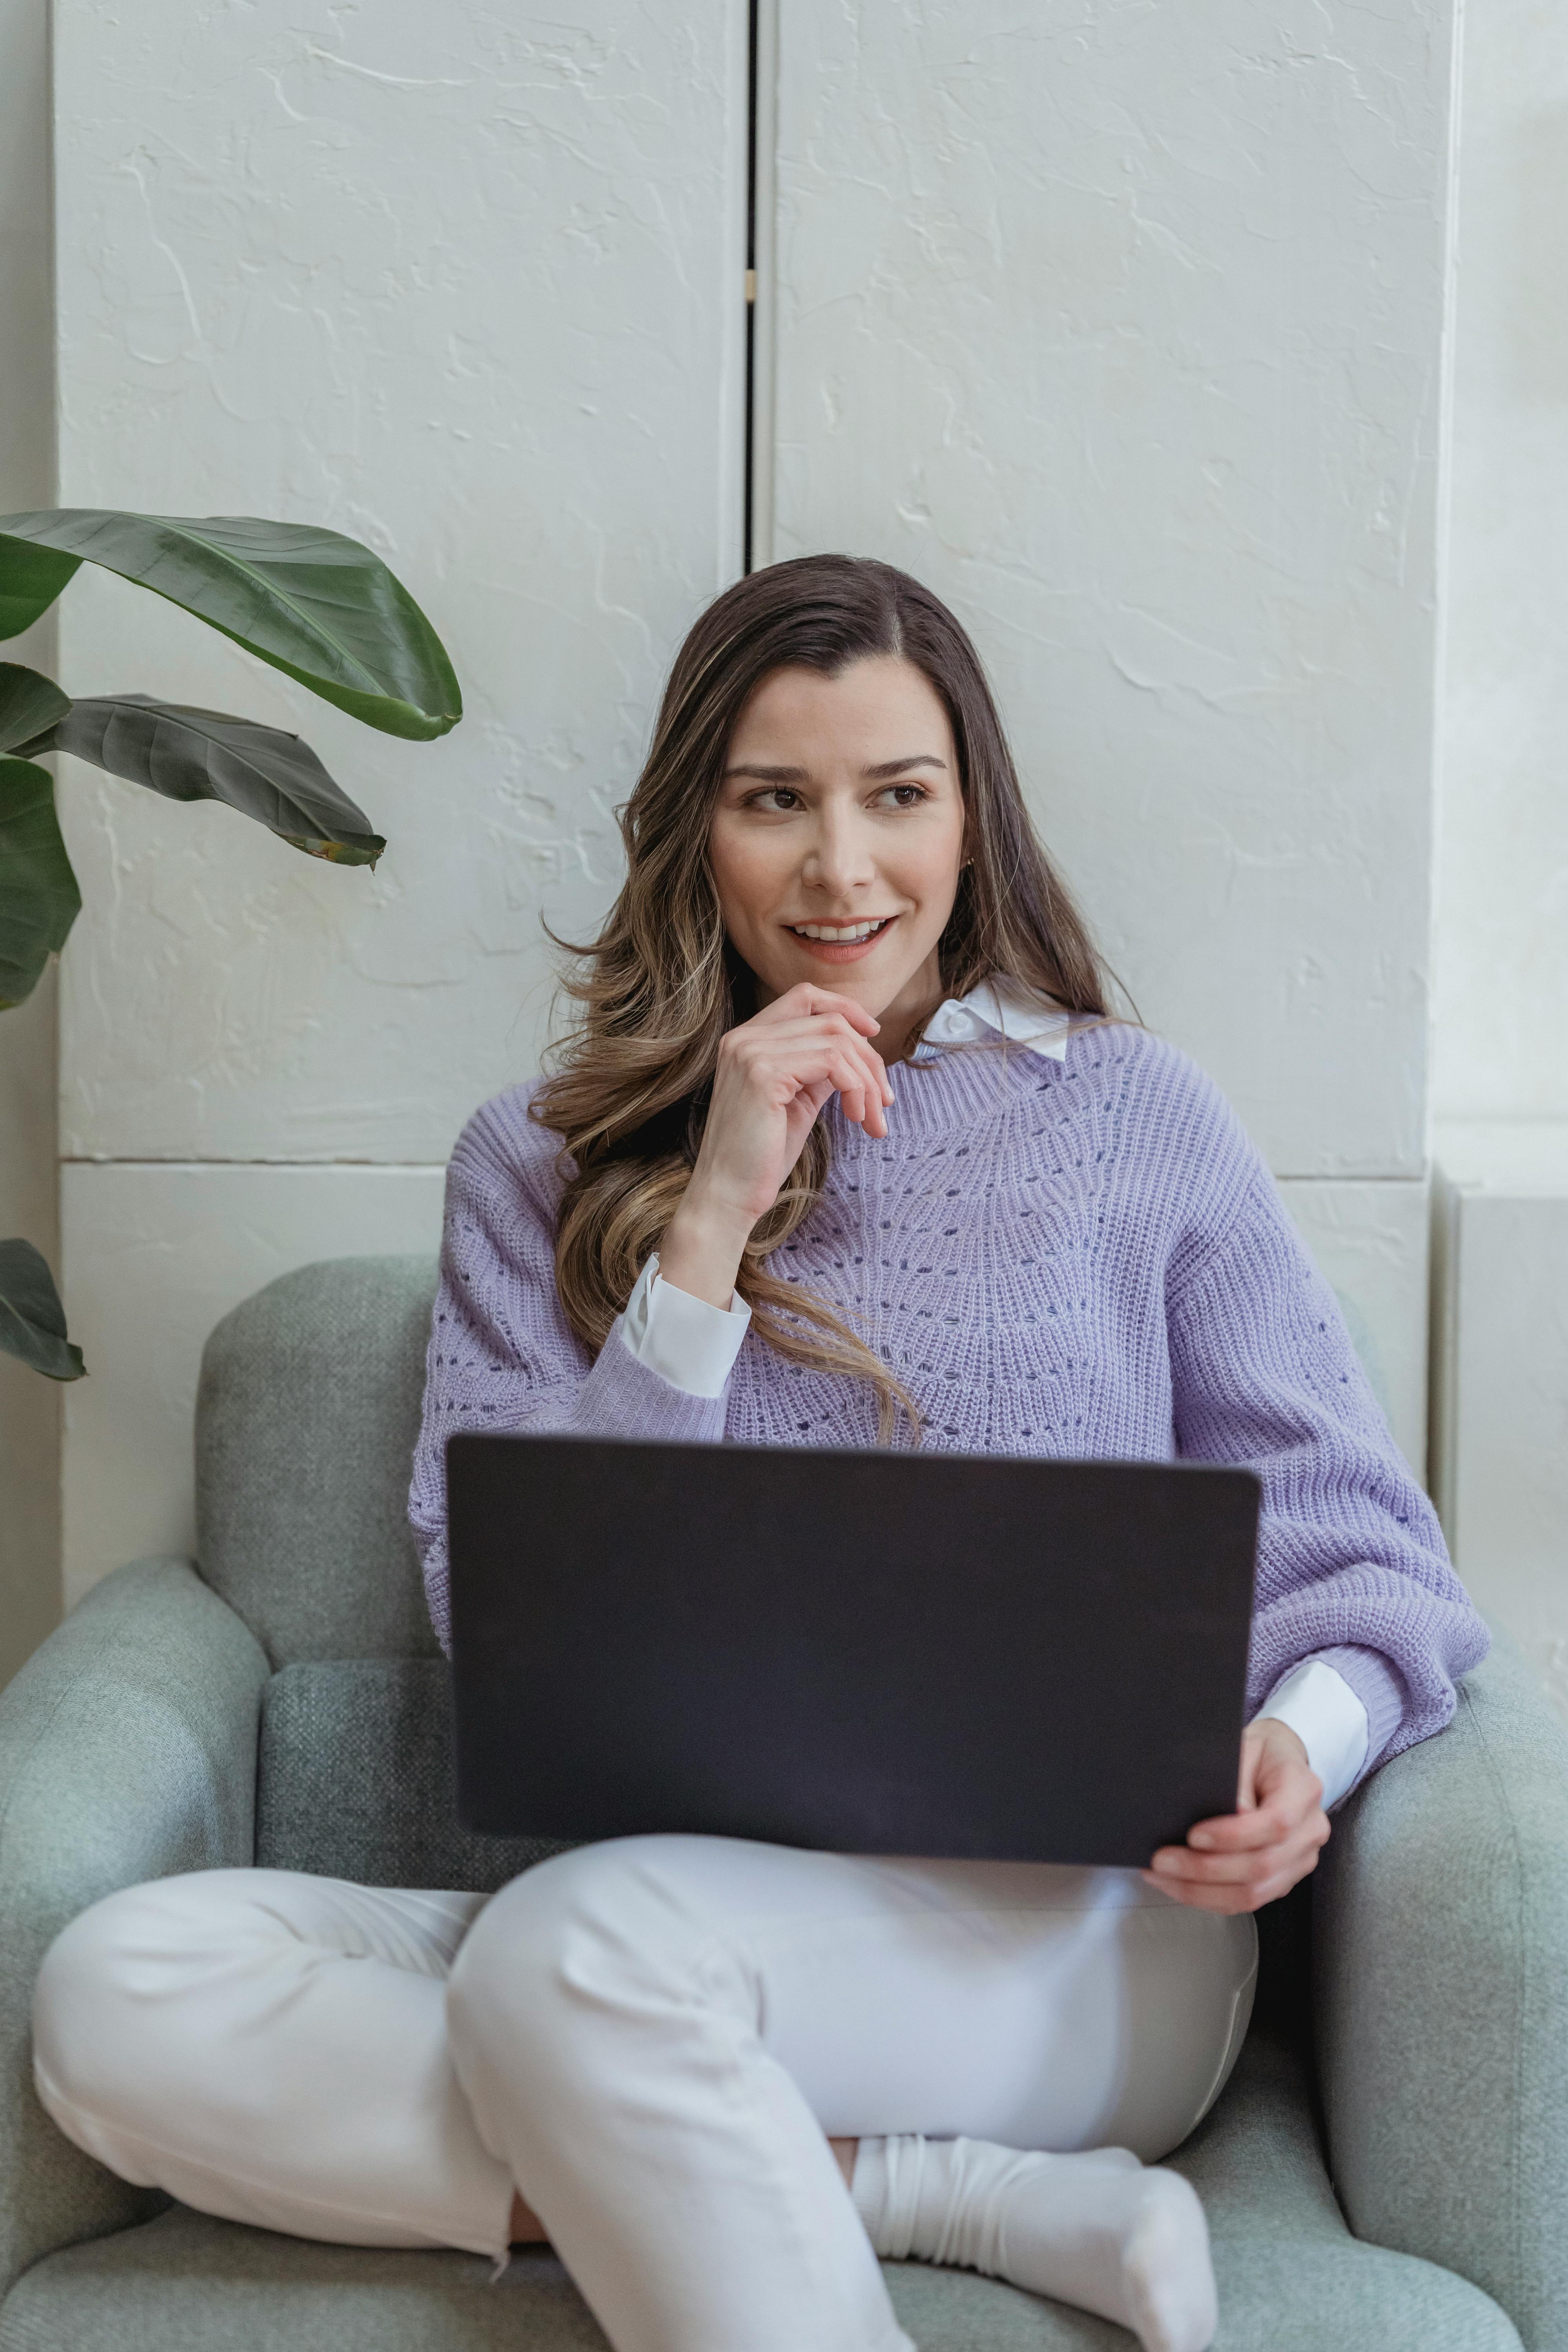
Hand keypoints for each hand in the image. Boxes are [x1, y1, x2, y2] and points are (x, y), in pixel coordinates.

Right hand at [657, 985, 893, 1307]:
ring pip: (837, 1039)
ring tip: (871, 1118)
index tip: (874, 1038)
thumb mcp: (797, 1102)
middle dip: (869, 1059)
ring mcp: (750, 1051)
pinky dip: (855, 1088)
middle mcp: (744, 1037)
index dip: (845, 1009)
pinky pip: (832, 1061)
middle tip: (884, 1101)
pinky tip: (856, 1119)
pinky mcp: (763, 1073)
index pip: (805, 997)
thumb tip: (858, 1052)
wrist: (728, 1195)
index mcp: (747, 1040)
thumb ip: (819, 1071)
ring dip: (867, 1080)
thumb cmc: (761, 1157)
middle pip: (830, 1020)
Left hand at [1143, 1718, 1329, 1914]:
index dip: (1234, 1835)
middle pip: (1263, 1865)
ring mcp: (1301, 1859)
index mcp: (1303, 1789)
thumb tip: (1230, 1813)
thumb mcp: (1244, 1748)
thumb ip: (1236, 1779)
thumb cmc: (1258, 1755)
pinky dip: (1210, 1897)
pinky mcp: (1285, 1879)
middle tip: (1162, 1861)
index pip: (1276, 1823)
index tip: (1193, 1835)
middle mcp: (1310, 1830)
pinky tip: (1179, 1884)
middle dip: (1207, 1869)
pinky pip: (1249, 1901)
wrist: (1278, 1765)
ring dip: (1203, 1890)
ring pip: (1255, 1893)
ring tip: (1163, 1876)